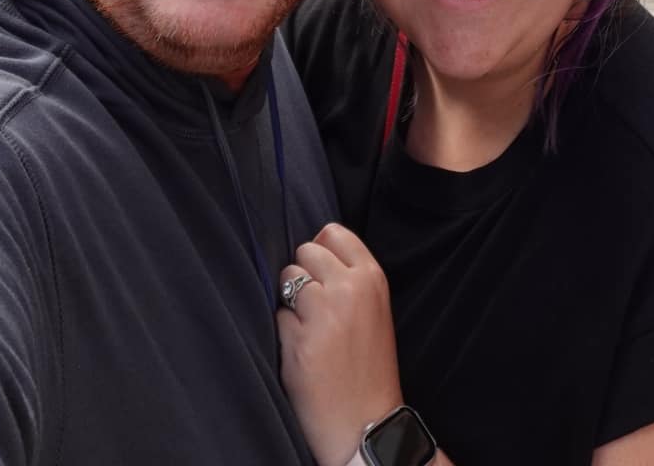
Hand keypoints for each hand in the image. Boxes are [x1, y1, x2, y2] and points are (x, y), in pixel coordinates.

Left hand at [277, 223, 404, 465]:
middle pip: (305, 251)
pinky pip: (278, 316)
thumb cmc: (369, 367)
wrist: (366, 422)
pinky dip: (284, 332)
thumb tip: (312, 249)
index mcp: (373, 278)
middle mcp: (349, 288)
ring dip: (291, 302)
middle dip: (304, 276)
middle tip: (315, 309)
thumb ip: (350, 278)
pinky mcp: (299, 339)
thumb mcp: (375, 309)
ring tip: (310, 331)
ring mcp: (324, 312)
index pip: (333, 231)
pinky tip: (303, 353)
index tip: (322, 275)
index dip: (321, 251)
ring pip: (287, 278)